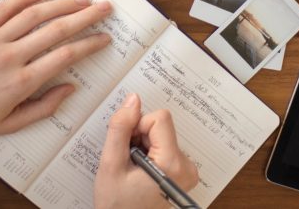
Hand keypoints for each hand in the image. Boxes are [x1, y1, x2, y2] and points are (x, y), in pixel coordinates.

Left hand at [0, 0, 112, 148]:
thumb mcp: (11, 125)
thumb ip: (44, 107)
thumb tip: (70, 88)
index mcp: (21, 83)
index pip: (65, 56)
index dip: (90, 44)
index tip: (105, 38)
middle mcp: (9, 57)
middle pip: (56, 29)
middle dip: (85, 16)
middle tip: (105, 8)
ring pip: (34, 15)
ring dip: (62, 4)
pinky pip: (4, 9)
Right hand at [94, 93, 198, 208]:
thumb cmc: (117, 205)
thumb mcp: (111, 164)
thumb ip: (120, 128)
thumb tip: (133, 100)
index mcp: (173, 163)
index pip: (159, 119)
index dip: (137, 127)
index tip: (127, 147)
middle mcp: (187, 166)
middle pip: (161, 127)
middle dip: (139, 137)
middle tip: (128, 161)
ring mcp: (187, 170)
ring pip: (161, 135)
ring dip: (143, 146)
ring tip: (133, 169)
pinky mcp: (183, 172)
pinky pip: (165, 147)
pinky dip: (149, 153)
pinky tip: (140, 172)